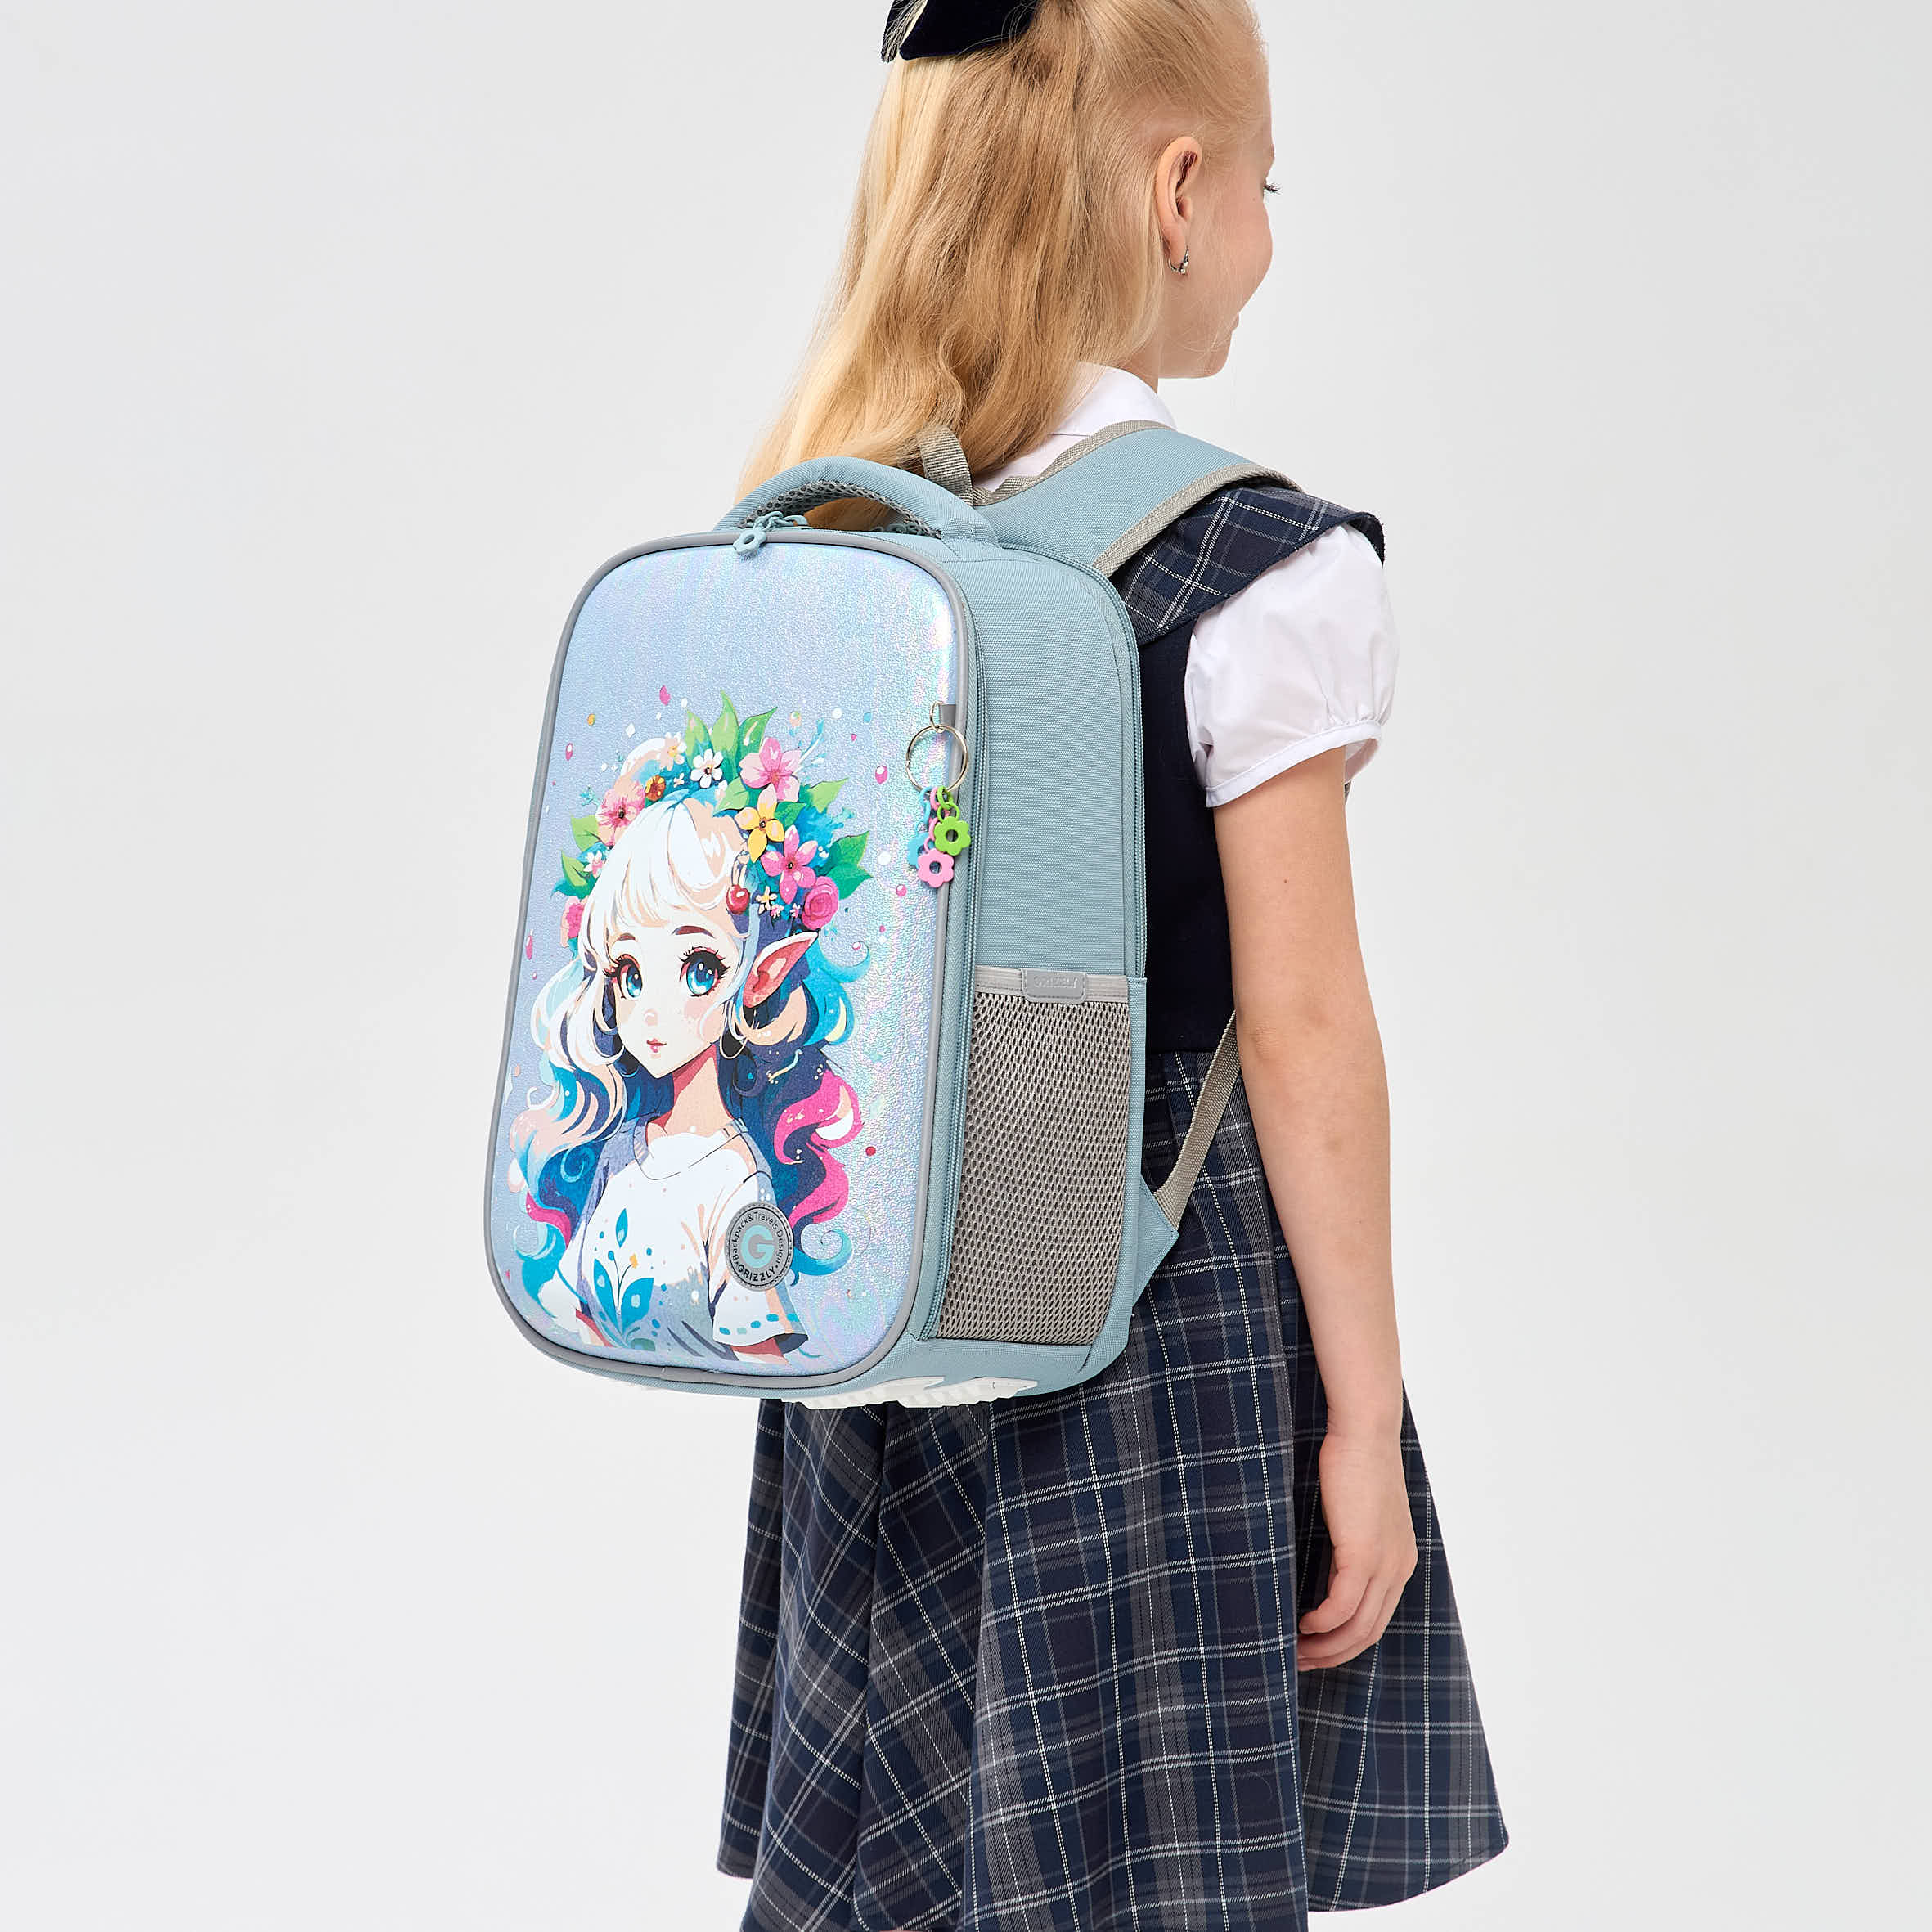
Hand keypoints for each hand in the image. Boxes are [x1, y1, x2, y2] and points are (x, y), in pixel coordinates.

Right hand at [1298, 1426, 1417, 1670]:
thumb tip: (1326, 1561)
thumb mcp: (1358, 1510)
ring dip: (1325, 1646)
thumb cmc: (1354, 1461)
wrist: (1365, 1430)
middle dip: (1334, 1654)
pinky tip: (1301, 1622)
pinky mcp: (1362, 1554)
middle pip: (1368, 1633)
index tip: (1316, 1648)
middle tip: (1300, 1661)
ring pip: (1356, 1627)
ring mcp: (1383, 1563)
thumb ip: (1351, 1540)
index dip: (1346, 1643)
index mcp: (1400, 1561)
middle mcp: (1398, 1568)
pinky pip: (1341, 1606)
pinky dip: (1321, 1622)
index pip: (1376, 1620)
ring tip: (1295, 1649)